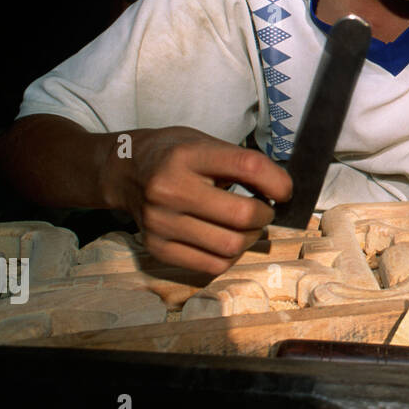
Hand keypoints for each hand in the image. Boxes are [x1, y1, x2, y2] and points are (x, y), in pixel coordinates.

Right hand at [106, 126, 292, 274]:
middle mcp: (170, 189)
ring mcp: (161, 223)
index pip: (249, 168)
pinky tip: (228, 240)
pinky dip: (230, 255)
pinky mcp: (157, 248)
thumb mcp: (206, 143)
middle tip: (264, 208)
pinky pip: (212, 265)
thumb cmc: (175, 155)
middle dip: (266, 214)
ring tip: (247, 225)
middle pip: (242, 215)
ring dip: (251, 237)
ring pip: (230, 246)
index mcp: (188, 156)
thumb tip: (282, 191)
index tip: (284, 190)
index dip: (278, 182)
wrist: (125, 170)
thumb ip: (242, 163)